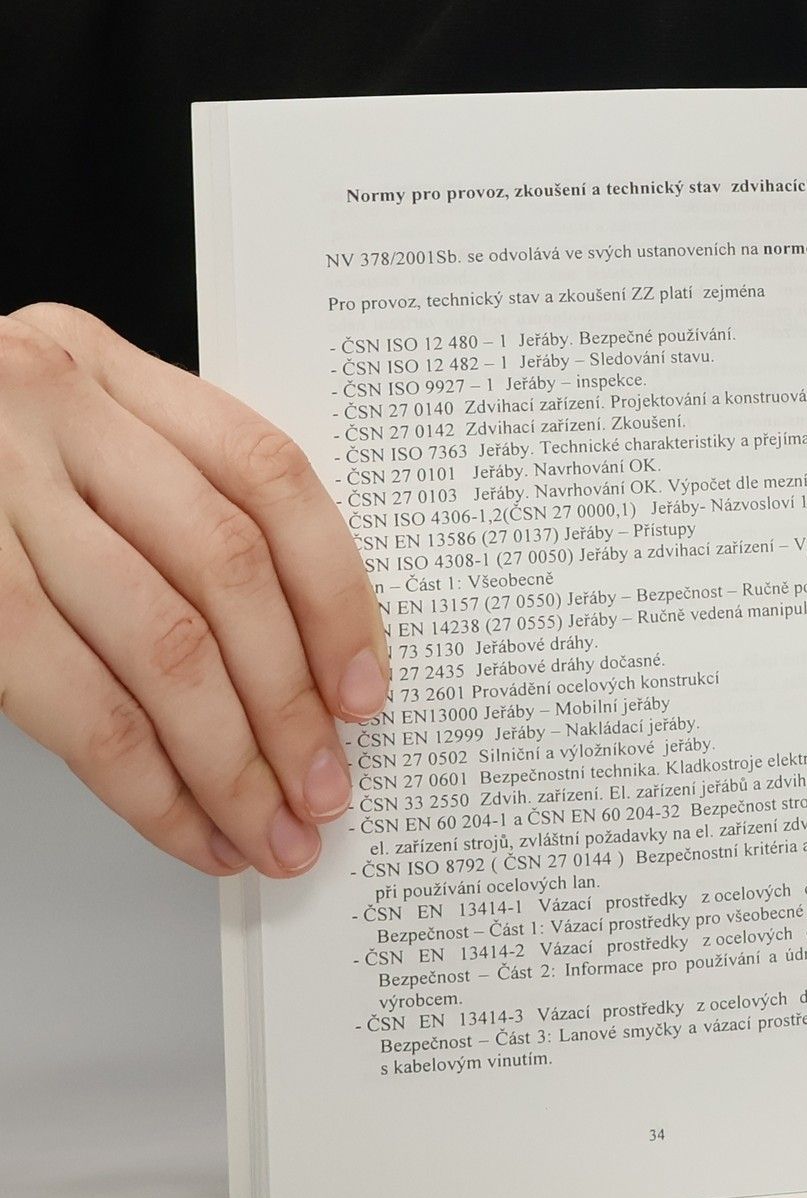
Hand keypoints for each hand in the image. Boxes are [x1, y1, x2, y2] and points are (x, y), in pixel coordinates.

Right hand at [0, 303, 386, 876]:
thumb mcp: (62, 447)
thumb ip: (169, 510)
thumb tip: (304, 669)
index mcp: (104, 368)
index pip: (269, 478)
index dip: (336, 594)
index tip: (365, 689)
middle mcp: (50, 409)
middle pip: (228, 570)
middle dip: (291, 703)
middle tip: (324, 787)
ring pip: (164, 646)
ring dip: (231, 763)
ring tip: (268, 829)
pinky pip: (78, 706)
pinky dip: (145, 784)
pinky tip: (184, 826)